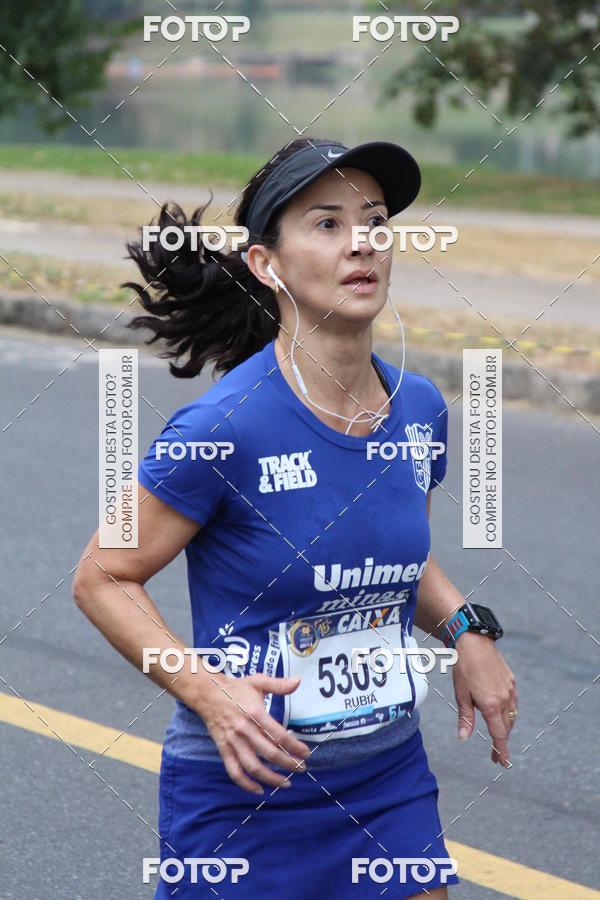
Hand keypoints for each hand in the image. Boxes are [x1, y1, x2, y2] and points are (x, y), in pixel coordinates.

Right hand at [194, 672, 310, 793]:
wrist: (207, 693)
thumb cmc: (236, 688)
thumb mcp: (258, 681)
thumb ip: (279, 684)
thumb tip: (298, 681)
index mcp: (255, 713)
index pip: (279, 736)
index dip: (295, 747)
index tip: (306, 753)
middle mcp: (244, 730)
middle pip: (270, 753)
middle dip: (289, 764)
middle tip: (302, 768)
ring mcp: (233, 742)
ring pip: (253, 767)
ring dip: (271, 778)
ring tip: (286, 783)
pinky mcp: (224, 749)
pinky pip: (234, 772)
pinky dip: (246, 784)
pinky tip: (259, 789)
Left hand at [452, 632, 517, 766]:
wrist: (475, 642)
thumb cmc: (464, 668)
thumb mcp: (461, 694)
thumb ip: (465, 718)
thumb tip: (464, 738)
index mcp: (491, 705)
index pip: (499, 734)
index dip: (501, 750)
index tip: (503, 763)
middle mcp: (504, 699)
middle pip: (506, 727)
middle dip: (502, 741)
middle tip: (495, 754)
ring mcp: (510, 690)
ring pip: (512, 716)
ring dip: (506, 728)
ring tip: (499, 736)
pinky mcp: (512, 682)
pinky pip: (513, 703)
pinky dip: (509, 713)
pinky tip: (502, 714)